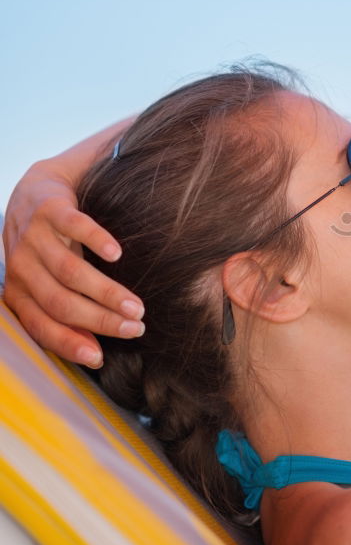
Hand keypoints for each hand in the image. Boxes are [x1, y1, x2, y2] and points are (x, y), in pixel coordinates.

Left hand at [2, 159, 144, 367]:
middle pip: (59, 302)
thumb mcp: (50, 281)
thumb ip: (67, 313)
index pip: (40, 325)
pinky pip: (74, 227)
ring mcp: (33, 236)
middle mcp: (21, 266)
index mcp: (19, 290)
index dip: (69, 344)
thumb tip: (95, 354)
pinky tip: (117, 253)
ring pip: (69, 272)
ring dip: (105, 292)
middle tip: (135, 326)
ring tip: (136, 304)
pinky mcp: (49, 208)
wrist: (40, 187)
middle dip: (100, 320)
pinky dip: (95, 241)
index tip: (101, 357)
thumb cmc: (52, 243)